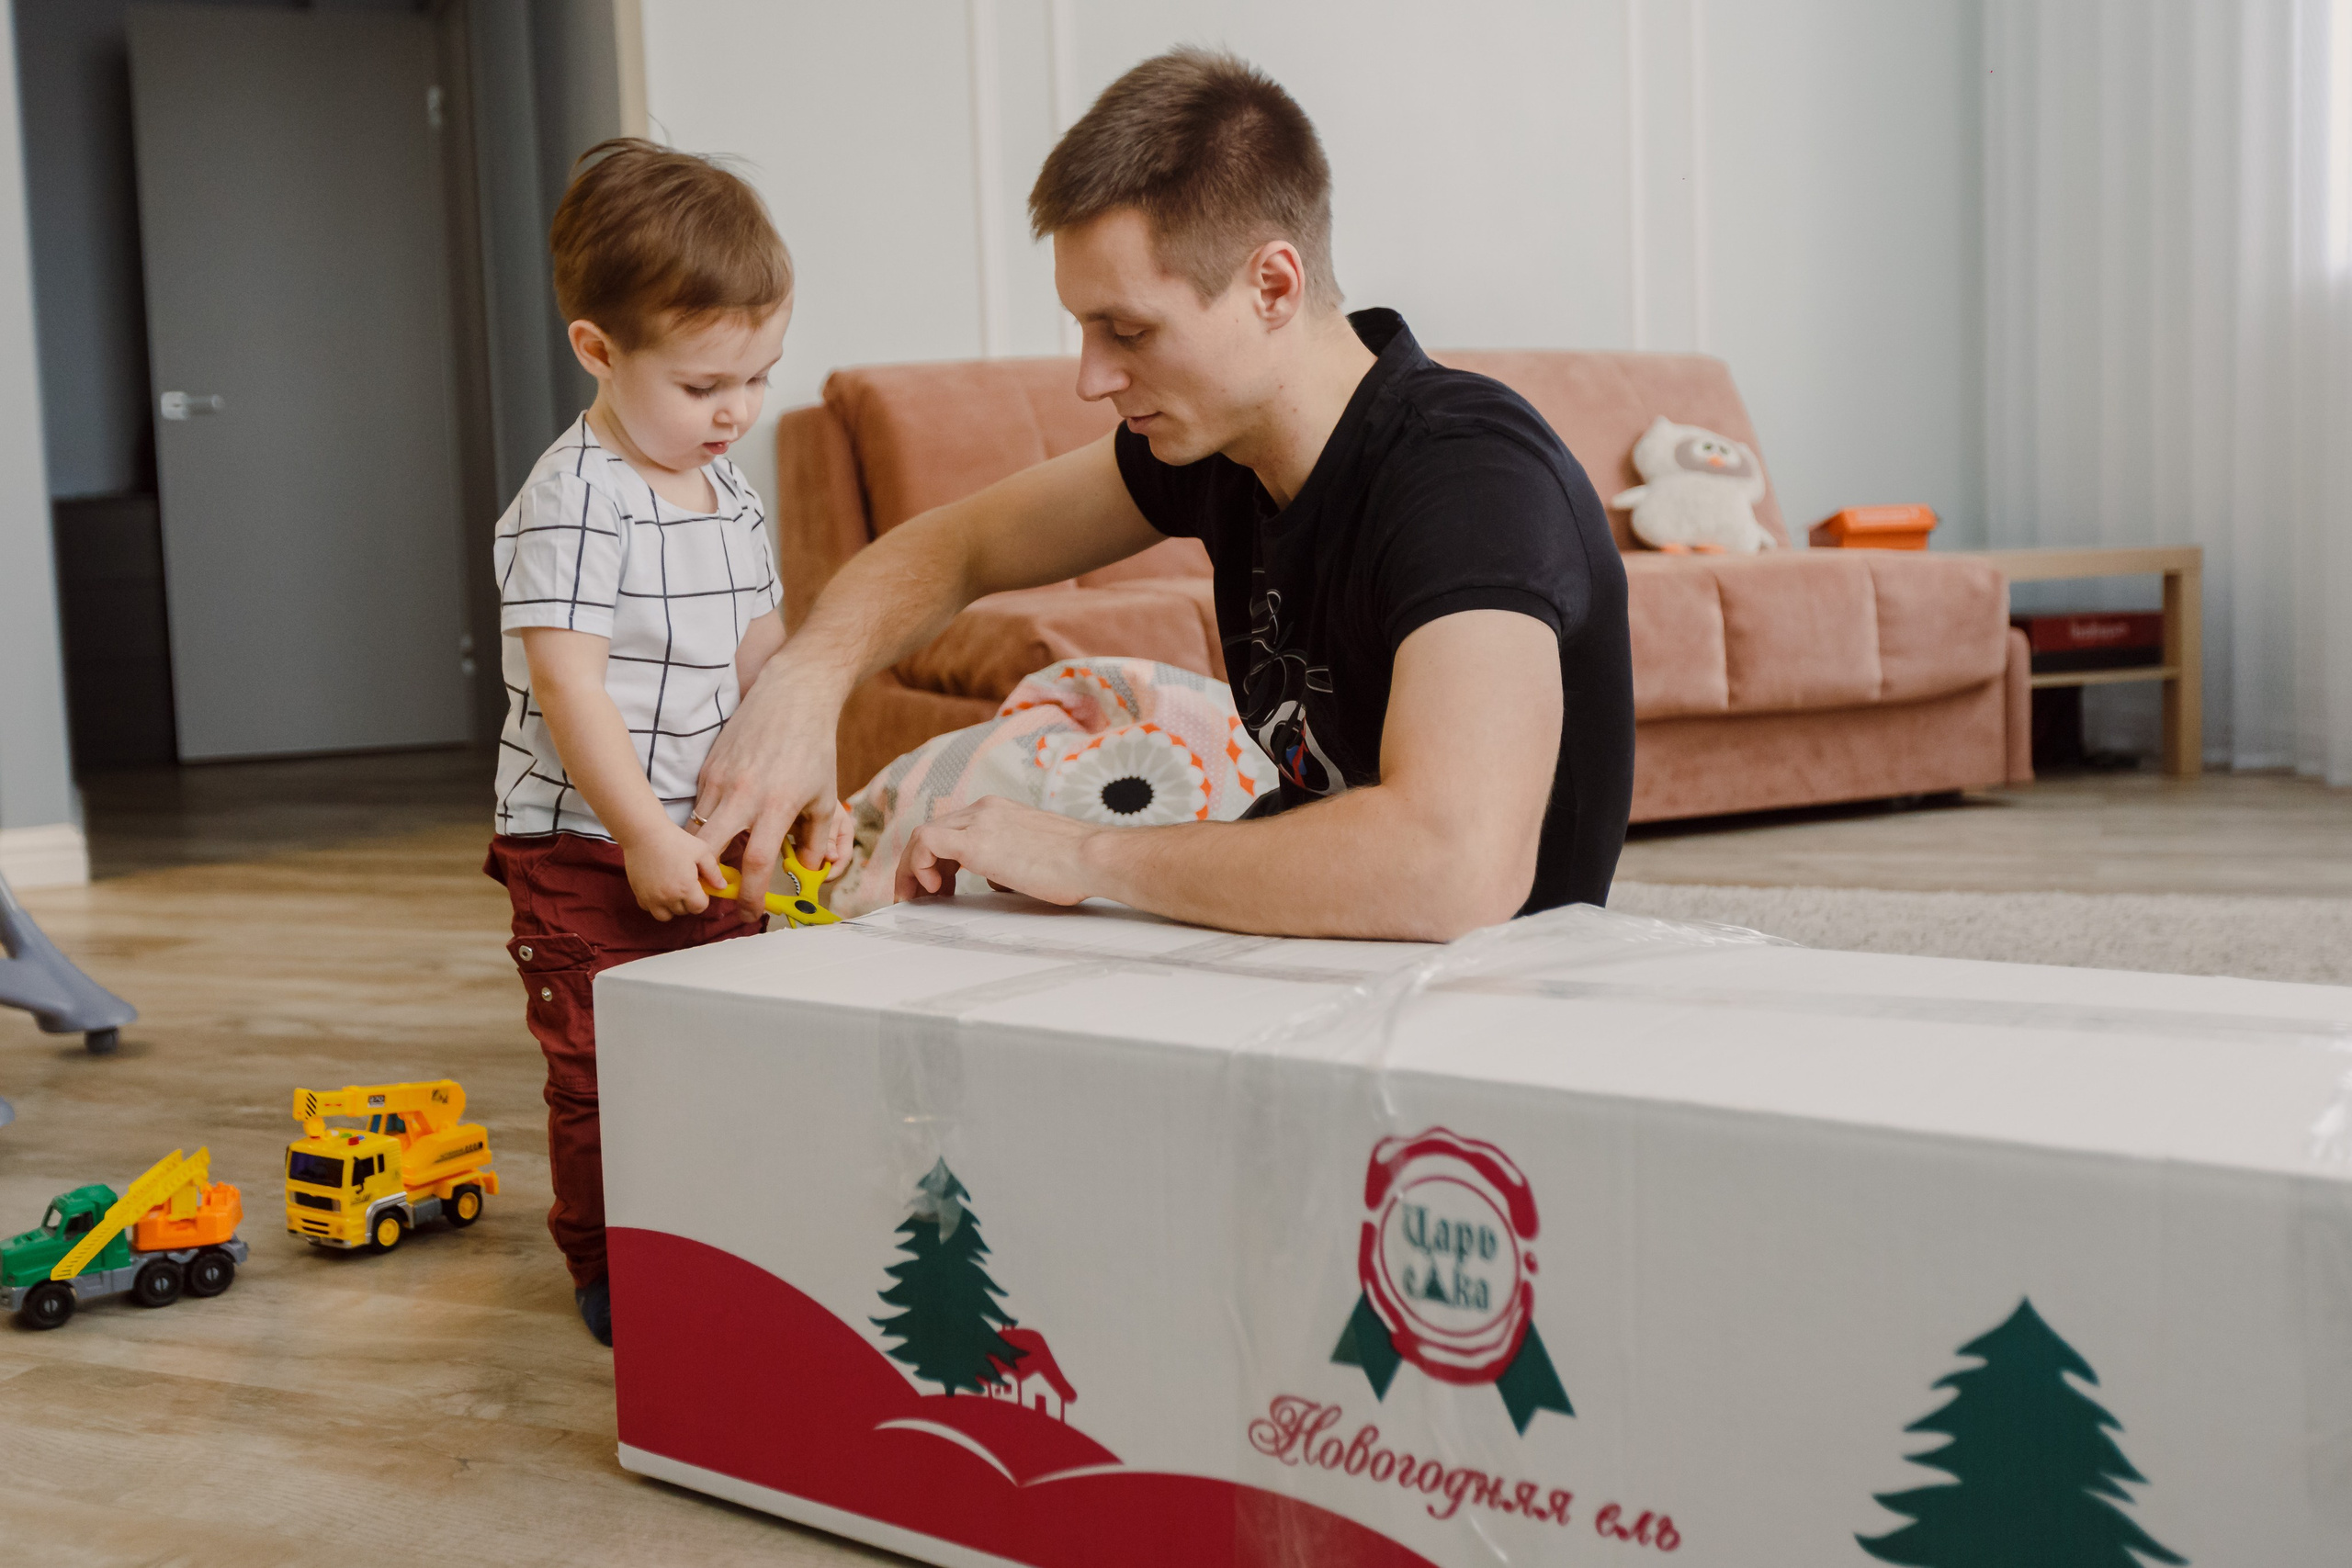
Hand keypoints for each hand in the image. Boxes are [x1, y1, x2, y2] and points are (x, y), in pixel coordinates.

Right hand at [620, 821, 724, 921]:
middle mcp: (668, 897)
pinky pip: (648, 908)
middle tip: (687, 884)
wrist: (645, 833)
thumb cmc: (675, 840)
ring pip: (665, 915)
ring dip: (671, 907)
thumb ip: (714, 872)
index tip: (700, 886)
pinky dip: (655, 903)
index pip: (699, 908)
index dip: (703, 898)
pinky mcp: (638, 893)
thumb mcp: (701, 851)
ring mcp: (651, 897)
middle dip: (688, 901)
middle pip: (683, 911)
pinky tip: (659, 888)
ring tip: (673, 890)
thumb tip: (722, 887)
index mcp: (686, 888)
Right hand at [692, 681, 842, 919]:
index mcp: (776, 805)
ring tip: (718, 868)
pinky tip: (719, 833)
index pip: (755, 862)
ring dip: (703, 856)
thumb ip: (816, 839)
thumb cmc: (813, 748)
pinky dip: (705, 828)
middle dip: (708, 882)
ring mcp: (720, 780)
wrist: (791, 697)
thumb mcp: (825, 797)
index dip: (749, 894)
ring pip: (697, 832)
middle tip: (719, 897)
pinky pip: (699, 809)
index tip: (748, 912)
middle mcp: (743, 794)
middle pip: (708, 852)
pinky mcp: (708, 768)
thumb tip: (808, 870)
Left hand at [895, 796, 1102, 906]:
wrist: (1094, 857)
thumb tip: (996, 882)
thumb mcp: (1035, 857)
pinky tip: (932, 889)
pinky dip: (918, 866)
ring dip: (913, 868)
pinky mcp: (975, 842)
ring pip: (923, 836)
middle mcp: (985, 810)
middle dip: (919, 865)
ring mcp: (979, 822)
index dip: (938, 859)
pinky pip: (925, 844)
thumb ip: (1009, 863)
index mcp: (1000, 810)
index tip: (939, 885)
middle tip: (920, 896)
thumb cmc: (1077, 864)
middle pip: (934, 831)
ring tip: (917, 897)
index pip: (954, 827)